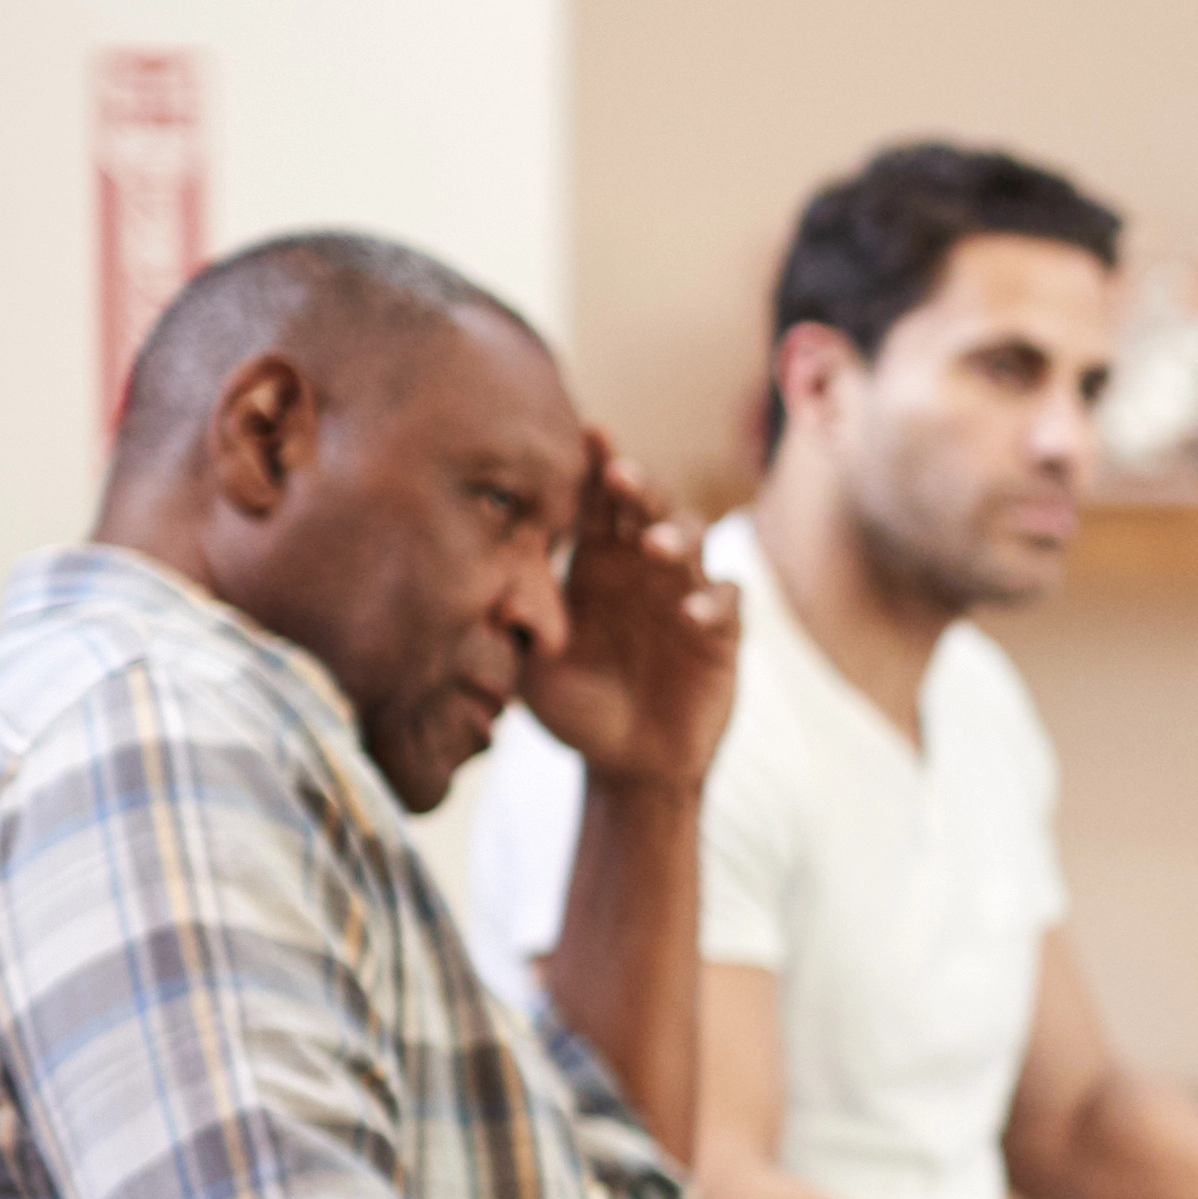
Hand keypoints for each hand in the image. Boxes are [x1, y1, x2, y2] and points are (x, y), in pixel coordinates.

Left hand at [522, 435, 740, 785]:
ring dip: (677, 535)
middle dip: (638, 486)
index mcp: (596, 566)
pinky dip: (712, 602)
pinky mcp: (721, 638)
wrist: (626, 767)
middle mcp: (643, 571)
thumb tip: (471, 575)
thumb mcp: (527, 664)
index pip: (595, 503)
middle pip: (649, 508)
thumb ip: (513, 619)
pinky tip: (690, 613)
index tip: (587, 431)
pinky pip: (727, 604)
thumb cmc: (573, 708)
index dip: (595, 467)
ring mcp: (685, 599)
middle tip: (619, 475)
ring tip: (653, 544)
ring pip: (694, 544)